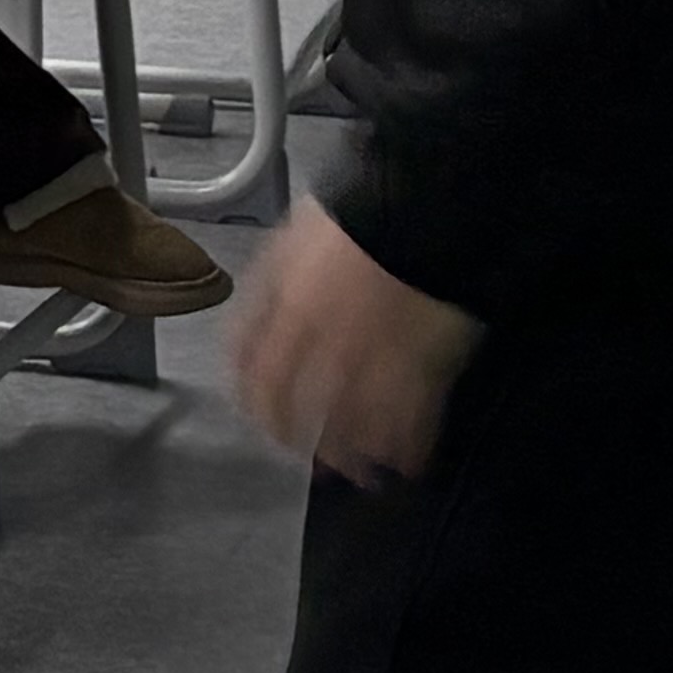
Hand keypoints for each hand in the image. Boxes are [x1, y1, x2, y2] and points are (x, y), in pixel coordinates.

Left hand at [228, 191, 481, 485]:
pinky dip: (406, 446)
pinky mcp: (422, 364)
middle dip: (299, 439)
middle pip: (296, 407)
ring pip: (351, 424)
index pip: (251, 370)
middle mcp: (320, 340)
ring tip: (357, 473)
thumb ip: (269, 284)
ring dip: (351, 455)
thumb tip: (250, 324)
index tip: (259, 418)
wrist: (420, 200)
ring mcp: (372, 356)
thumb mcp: (292, 237)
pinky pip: (409, 419)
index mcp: (283, 306)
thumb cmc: (356, 212)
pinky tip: (405, 462)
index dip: (253, 401)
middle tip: (308, 458)